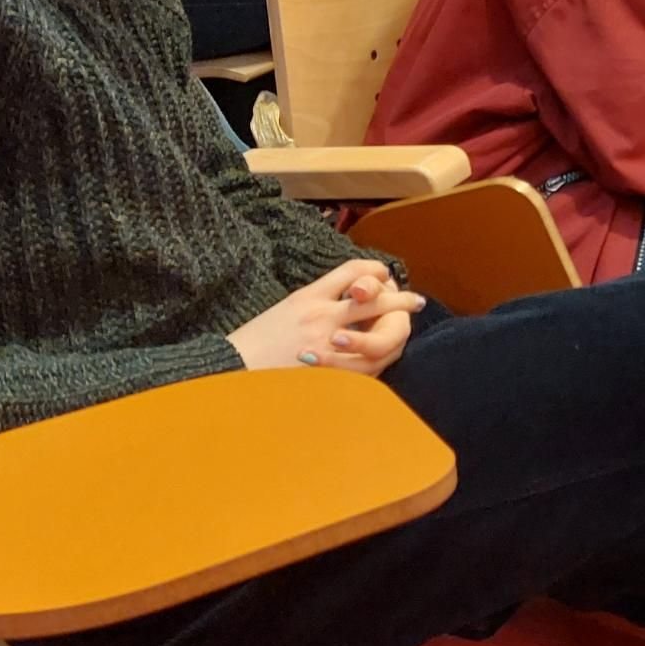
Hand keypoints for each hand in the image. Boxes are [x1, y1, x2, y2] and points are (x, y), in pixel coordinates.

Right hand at [225, 259, 424, 376]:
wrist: (229, 370)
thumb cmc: (254, 342)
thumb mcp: (285, 308)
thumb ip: (318, 300)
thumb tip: (350, 298)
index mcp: (309, 296)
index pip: (354, 270)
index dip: (376, 271)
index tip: (384, 276)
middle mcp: (321, 316)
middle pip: (376, 300)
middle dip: (400, 299)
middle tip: (414, 301)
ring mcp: (327, 347)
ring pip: (379, 334)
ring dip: (398, 328)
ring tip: (408, 327)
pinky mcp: (329, 375)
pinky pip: (366, 366)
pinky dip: (380, 359)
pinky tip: (387, 355)